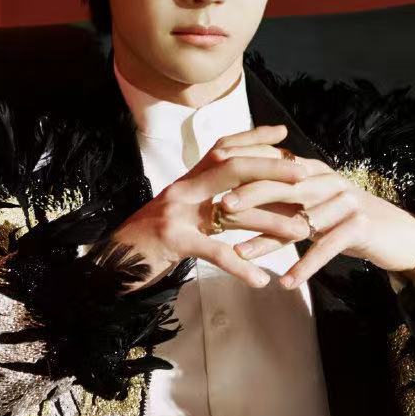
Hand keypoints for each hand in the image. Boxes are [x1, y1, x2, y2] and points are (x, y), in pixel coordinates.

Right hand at [108, 123, 304, 288]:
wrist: (110, 263)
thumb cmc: (148, 242)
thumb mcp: (179, 214)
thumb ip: (205, 203)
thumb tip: (238, 200)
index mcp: (186, 181)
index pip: (222, 148)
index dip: (252, 138)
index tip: (283, 136)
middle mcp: (181, 189)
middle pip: (231, 166)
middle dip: (271, 169)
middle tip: (304, 176)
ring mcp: (175, 213)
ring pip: (230, 211)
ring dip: (270, 222)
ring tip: (300, 233)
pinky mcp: (171, 242)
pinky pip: (213, 252)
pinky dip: (240, 267)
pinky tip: (260, 279)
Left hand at [212, 129, 414, 289]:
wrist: (395, 235)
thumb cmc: (344, 222)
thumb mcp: (311, 208)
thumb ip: (279, 203)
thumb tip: (233, 208)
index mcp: (315, 172)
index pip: (276, 166)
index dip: (247, 172)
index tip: (216, 181)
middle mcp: (330, 181)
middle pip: (285, 186)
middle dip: (251, 196)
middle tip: (222, 209)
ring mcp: (346, 202)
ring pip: (301, 221)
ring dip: (269, 240)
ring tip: (241, 254)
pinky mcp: (360, 226)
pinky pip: (326, 247)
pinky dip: (305, 266)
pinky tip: (286, 282)